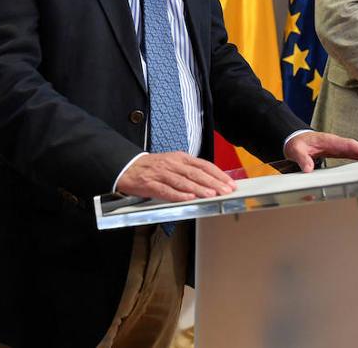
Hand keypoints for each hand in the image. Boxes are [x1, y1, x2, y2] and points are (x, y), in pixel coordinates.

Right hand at [116, 152, 234, 201]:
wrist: (128, 167)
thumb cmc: (153, 167)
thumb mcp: (174, 163)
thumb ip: (190, 170)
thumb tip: (211, 181)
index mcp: (180, 158)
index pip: (203, 165)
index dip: (218, 174)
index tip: (229, 183)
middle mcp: (172, 164)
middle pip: (196, 173)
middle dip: (213, 182)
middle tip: (226, 191)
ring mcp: (161, 174)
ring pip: (183, 181)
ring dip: (199, 189)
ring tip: (211, 195)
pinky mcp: (150, 184)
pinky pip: (166, 190)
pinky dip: (178, 195)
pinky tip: (188, 198)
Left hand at [283, 131, 357, 172]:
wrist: (293, 139)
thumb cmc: (295, 144)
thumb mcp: (296, 151)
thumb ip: (303, 160)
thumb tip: (309, 170)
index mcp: (329, 141)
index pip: (349, 145)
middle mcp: (336, 143)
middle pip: (356, 147)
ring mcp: (337, 147)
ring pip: (356, 151)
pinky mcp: (336, 151)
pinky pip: (351, 154)